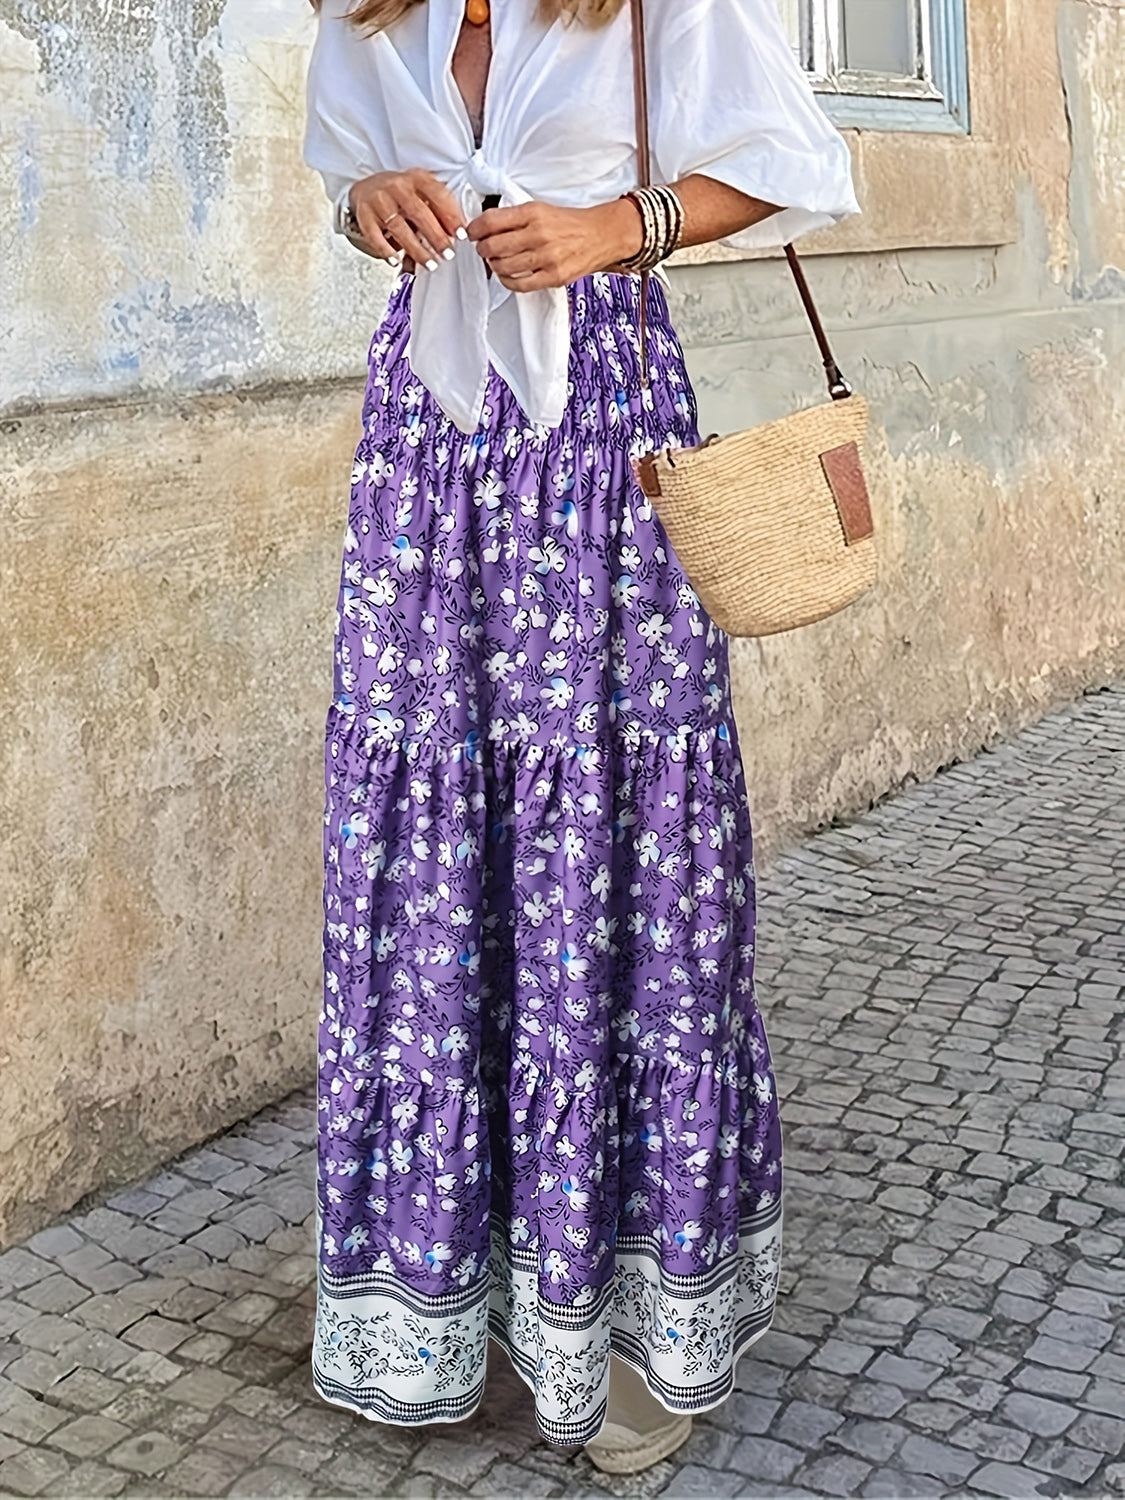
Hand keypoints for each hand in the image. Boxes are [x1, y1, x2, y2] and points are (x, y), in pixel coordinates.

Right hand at [349, 169, 466, 269]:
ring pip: (399, 227)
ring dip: (416, 249)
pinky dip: (385, 250)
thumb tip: (456, 234)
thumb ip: (439, 209)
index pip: (437, 195)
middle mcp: (397, 186)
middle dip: (436, 236)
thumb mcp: (421, 193)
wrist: (366, 187)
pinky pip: (374, 236)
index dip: (451, 215)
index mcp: (416, 178)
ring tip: (430, 264)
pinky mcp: (364, 214)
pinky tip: (396, 260)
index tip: (461, 234)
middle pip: (419, 213)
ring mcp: (379, 200)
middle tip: (447, 253)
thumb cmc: (400, 195)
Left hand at [467, 199, 644, 290]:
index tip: (471, 233)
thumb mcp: (541, 209)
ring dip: (494, 265)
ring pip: (503, 266)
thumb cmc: (570, 223)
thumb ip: (515, 218)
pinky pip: (519, 284)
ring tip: (497, 261)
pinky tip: (507, 275)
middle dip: (482, 249)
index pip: (491, 221)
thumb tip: (485, 228)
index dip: (474, 229)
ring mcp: (546, 258)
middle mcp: (538, 234)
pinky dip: (507, 281)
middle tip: (483, 249)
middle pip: (493, 246)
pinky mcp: (553, 277)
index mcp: (533, 212)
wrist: (601, 235)